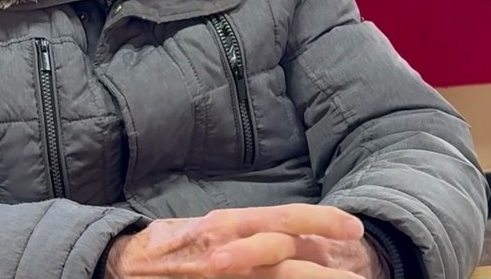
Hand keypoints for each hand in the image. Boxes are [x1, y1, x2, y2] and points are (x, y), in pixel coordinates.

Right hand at [104, 204, 382, 277]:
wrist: (127, 268)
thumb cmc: (172, 243)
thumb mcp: (212, 227)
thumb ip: (250, 231)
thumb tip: (294, 238)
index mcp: (229, 224)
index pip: (285, 219)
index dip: (323, 222)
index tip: (354, 227)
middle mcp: (229, 251)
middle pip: (292, 257)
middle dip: (330, 268)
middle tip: (363, 274)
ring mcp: (225, 277)